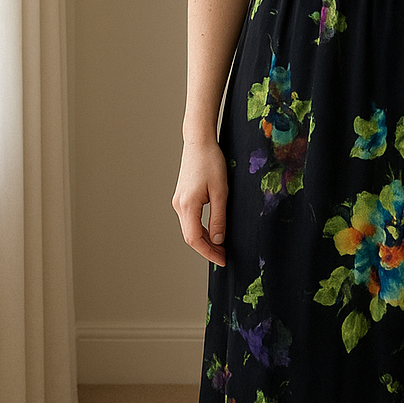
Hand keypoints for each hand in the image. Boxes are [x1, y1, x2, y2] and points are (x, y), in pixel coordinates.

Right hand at [172, 138, 228, 266]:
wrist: (199, 142)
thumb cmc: (211, 162)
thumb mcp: (221, 191)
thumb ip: (219, 217)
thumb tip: (219, 240)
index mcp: (188, 205)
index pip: (195, 239)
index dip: (209, 252)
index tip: (223, 260)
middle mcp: (179, 206)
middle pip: (190, 237)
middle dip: (207, 249)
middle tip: (225, 256)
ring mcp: (178, 201)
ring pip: (189, 229)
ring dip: (205, 240)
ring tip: (222, 246)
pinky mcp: (182, 197)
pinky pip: (190, 220)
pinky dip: (201, 229)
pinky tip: (213, 232)